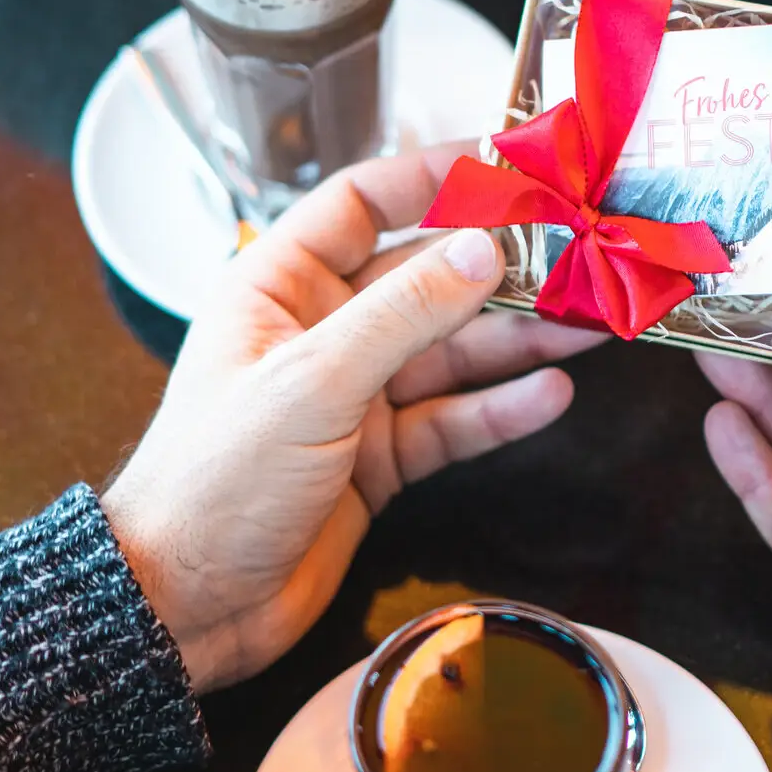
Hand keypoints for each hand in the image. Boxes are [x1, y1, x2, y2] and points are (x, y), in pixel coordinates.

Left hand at [102, 144, 602, 692]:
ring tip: (584, 324)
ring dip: (515, 340)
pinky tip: (549, 394)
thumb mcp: (313, 380)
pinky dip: (499, 409)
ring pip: (449, 352)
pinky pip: (452, 419)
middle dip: (497, 270)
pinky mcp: (380, 455)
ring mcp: (355, 395)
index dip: (430, 178)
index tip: (503, 167)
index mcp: (282, 285)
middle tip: (571, 257)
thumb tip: (483, 250)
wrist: (186, 605)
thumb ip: (404, 314)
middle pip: (424, 280)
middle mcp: (324, 331)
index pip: (363, 204)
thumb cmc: (215, 478)